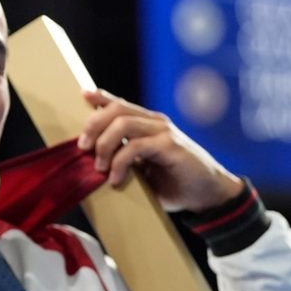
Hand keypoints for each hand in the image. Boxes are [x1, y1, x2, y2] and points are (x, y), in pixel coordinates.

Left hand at [77, 89, 242, 211]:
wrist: (208, 195)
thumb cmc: (172, 181)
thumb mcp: (142, 167)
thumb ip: (123, 156)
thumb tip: (92, 158)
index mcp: (148, 124)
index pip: (121, 104)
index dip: (101, 97)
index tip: (83, 96)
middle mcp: (156, 122)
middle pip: (116, 110)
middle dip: (93, 126)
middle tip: (83, 148)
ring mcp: (164, 132)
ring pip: (123, 124)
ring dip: (104, 146)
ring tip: (99, 167)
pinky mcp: (170, 146)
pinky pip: (136, 146)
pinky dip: (119, 163)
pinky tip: (115, 179)